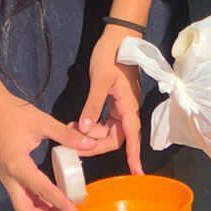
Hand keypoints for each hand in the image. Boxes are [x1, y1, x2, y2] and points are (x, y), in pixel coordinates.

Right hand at [0, 76, 108, 210]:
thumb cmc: (12, 112)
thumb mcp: (42, 121)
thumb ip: (66, 135)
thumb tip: (89, 144)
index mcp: (18, 166)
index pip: (44, 192)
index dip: (62, 205)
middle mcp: (9, 177)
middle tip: (66, 209)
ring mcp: (4, 176)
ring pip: (20, 204)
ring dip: (40, 208)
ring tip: (60, 201)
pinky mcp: (4, 172)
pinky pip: (19, 194)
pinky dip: (34, 198)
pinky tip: (47, 189)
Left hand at [79, 25, 144, 174]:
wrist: (119, 36)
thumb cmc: (111, 56)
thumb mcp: (99, 80)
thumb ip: (92, 106)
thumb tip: (85, 130)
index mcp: (127, 106)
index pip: (131, 137)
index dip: (133, 155)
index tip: (136, 174)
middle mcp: (127, 109)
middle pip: (115, 137)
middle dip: (96, 143)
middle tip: (75, 142)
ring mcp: (121, 105)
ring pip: (109, 129)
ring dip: (93, 134)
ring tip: (73, 129)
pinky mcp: (114, 100)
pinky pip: (105, 120)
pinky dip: (93, 124)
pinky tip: (80, 123)